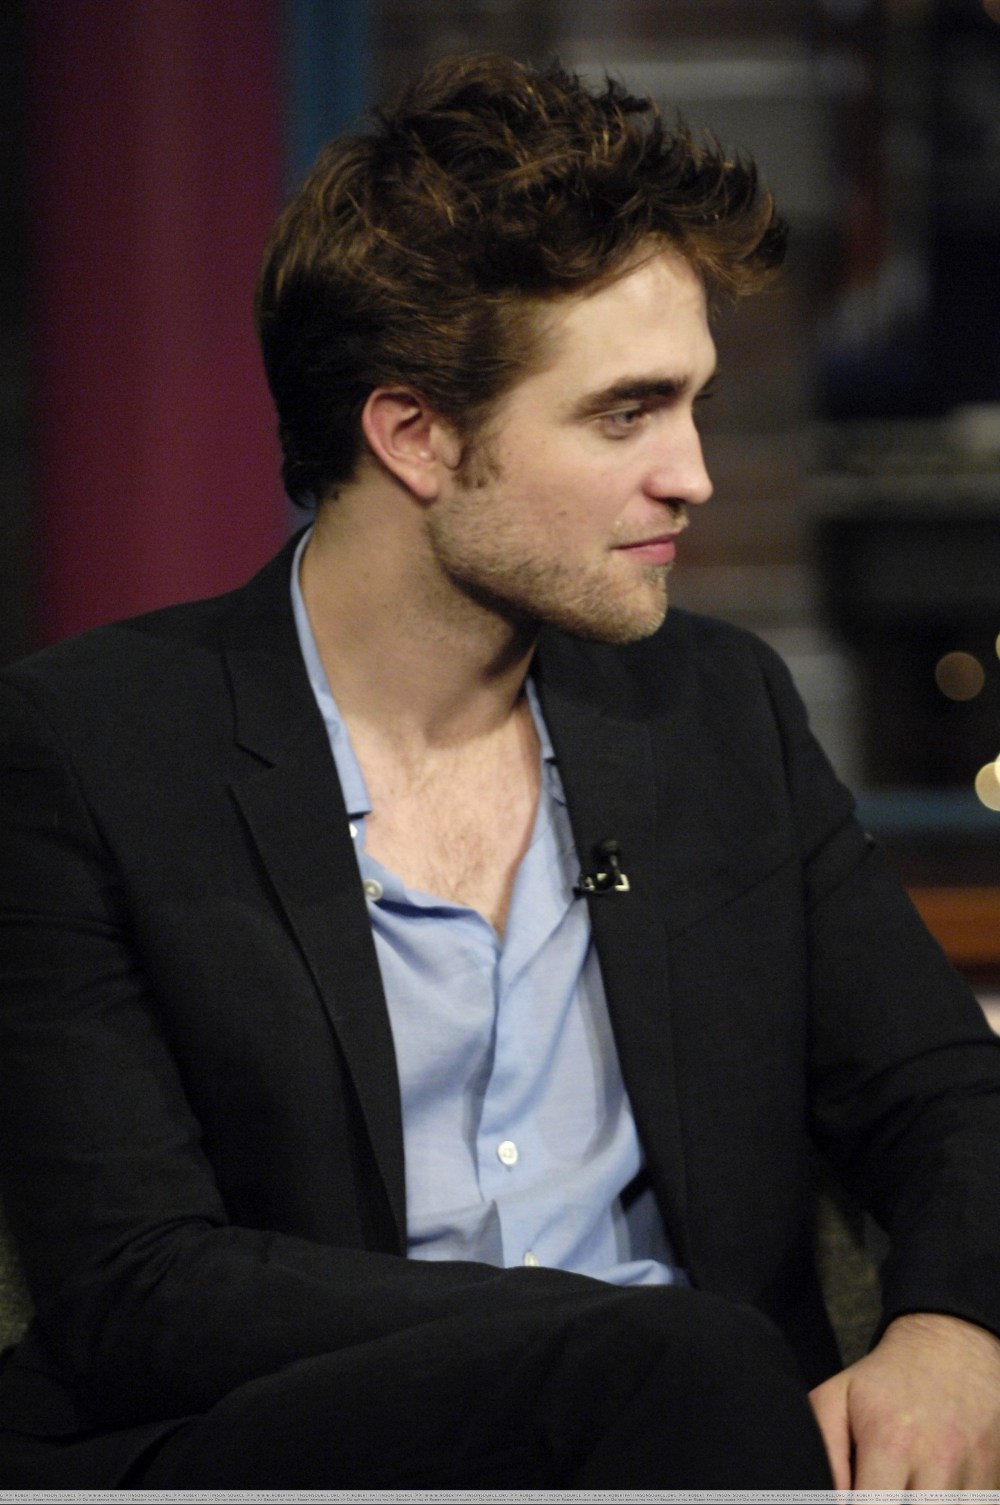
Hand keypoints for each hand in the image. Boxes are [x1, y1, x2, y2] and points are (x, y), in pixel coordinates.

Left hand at [809, 1311, 999, 1489]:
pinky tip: (931, 1491)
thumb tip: (824, 1498)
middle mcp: (937, 1461)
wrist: (952, 1347)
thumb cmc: (888, 1380)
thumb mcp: (838, 1397)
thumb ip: (824, 1448)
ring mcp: (973, 1474)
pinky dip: (950, 1504)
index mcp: (891, 1441)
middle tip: (880, 1492)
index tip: (856, 1499)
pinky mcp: (994, 1481)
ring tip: (904, 1490)